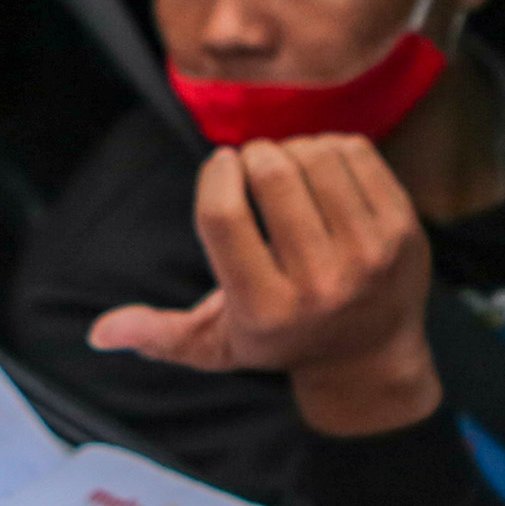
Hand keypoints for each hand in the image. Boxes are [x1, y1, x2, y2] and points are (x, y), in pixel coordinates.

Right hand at [88, 137, 441, 434]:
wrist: (371, 358)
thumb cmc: (282, 338)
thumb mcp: (218, 346)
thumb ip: (160, 335)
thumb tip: (100, 334)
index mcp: (264, 310)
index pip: (222, 214)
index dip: (216, 174)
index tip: (222, 169)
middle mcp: (320, 286)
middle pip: (272, 174)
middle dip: (255, 155)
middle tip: (255, 165)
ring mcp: (368, 257)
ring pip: (315, 156)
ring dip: (294, 148)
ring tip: (289, 168)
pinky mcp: (404, 231)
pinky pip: (356, 153)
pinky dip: (332, 147)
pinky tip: (323, 169)